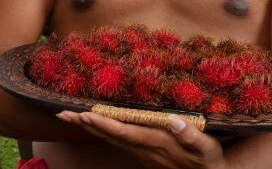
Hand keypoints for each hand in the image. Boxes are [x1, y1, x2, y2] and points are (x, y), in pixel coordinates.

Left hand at [57, 111, 225, 168]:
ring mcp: (143, 152)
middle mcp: (145, 149)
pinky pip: (119, 140)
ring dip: (91, 128)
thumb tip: (173, 119)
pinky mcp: (145, 152)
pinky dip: (104, 131)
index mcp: (156, 143)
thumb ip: (189, 133)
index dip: (104, 123)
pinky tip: (98, 126)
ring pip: (112, 139)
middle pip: (110, 136)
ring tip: (72, 117)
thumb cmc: (208, 158)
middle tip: (63, 114)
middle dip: (87, 125)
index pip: (124, 132)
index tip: (85, 114)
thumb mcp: (206, 145)